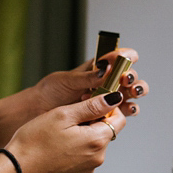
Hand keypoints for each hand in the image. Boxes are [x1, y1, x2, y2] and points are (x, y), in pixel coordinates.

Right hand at [5, 92, 127, 172]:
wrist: (15, 172)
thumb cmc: (34, 142)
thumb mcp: (63, 115)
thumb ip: (92, 106)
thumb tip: (114, 98)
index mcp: (97, 141)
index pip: (119, 119)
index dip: (107, 106)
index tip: (89, 100)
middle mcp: (97, 157)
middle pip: (107, 130)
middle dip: (94, 118)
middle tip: (70, 113)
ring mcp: (87, 168)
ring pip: (95, 141)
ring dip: (84, 131)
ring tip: (60, 128)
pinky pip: (84, 153)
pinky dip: (76, 144)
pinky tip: (57, 141)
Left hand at [32, 48, 148, 117]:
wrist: (38, 111)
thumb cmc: (51, 91)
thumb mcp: (67, 80)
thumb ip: (88, 77)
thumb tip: (106, 68)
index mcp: (98, 68)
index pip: (120, 57)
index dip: (127, 57)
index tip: (126, 59)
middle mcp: (107, 82)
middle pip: (130, 77)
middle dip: (132, 78)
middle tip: (125, 81)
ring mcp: (108, 99)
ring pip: (130, 94)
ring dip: (134, 94)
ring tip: (128, 95)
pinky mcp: (106, 115)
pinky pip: (122, 113)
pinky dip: (126, 111)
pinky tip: (122, 110)